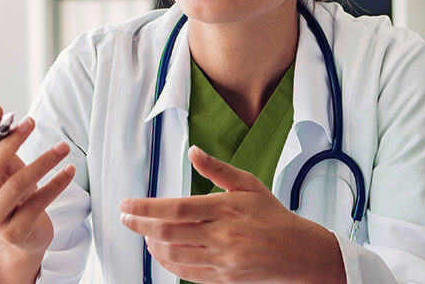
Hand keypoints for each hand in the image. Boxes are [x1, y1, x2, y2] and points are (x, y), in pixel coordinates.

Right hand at [0, 105, 74, 279]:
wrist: (24, 237)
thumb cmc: (14, 195)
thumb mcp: (6, 168)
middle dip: (13, 140)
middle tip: (31, 121)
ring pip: (18, 184)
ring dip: (43, 162)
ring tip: (64, 147)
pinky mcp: (15, 232)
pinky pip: (38, 203)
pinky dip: (56, 185)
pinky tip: (70, 171)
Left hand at [120, 146, 345, 282]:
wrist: (299, 252)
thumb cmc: (272, 215)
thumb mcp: (248, 184)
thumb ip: (217, 169)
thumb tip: (193, 152)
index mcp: (226, 209)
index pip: (176, 207)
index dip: (146, 207)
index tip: (127, 204)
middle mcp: (222, 236)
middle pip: (168, 232)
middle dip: (140, 224)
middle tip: (125, 217)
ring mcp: (222, 260)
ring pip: (173, 253)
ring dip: (152, 243)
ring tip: (143, 232)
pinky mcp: (223, 278)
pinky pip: (186, 272)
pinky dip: (167, 262)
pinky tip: (159, 251)